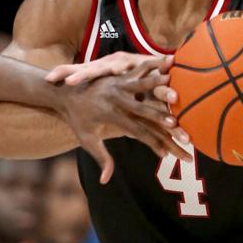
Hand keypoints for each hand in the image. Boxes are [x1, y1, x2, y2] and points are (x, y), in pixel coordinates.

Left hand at [54, 56, 191, 183]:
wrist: (62, 90)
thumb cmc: (76, 117)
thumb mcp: (86, 139)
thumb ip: (100, 158)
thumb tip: (105, 181)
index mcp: (110, 116)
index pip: (137, 132)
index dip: (153, 143)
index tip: (168, 153)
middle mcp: (116, 99)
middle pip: (145, 111)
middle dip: (164, 120)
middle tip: (180, 126)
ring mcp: (117, 84)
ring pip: (144, 85)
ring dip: (161, 86)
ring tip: (176, 86)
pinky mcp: (118, 73)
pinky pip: (138, 68)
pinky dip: (153, 65)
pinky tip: (169, 61)